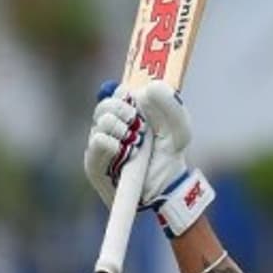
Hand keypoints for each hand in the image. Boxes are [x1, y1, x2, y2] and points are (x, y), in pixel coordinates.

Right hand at [84, 80, 214, 237]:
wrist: (167, 183)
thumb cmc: (170, 152)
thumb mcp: (179, 126)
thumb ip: (170, 104)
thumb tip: (147, 89)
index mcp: (127, 112)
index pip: (116, 92)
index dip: (126, 95)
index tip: (139, 106)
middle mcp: (109, 126)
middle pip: (105, 105)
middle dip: (127, 113)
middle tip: (142, 129)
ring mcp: (99, 144)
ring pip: (103, 121)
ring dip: (125, 132)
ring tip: (137, 147)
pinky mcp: (93, 163)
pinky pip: (99, 140)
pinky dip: (116, 145)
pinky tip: (129, 155)